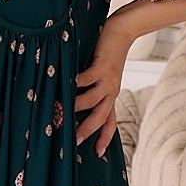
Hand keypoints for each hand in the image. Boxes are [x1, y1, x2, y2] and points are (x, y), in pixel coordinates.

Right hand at [74, 19, 133, 154]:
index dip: (103, 137)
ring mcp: (108, 80)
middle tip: (74, 140)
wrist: (123, 31)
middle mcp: (111, 91)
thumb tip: (73, 95)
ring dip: (76, 107)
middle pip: (100, 117)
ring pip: (92, 101)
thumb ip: (90, 86)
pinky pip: (87, 79)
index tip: (97, 154)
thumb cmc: (108, 51)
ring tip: (61, 111)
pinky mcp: (103, 67)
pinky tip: (65, 85)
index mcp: (110, 95)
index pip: (109, 121)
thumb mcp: (102, 74)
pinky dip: (75, 83)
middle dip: (87, 130)